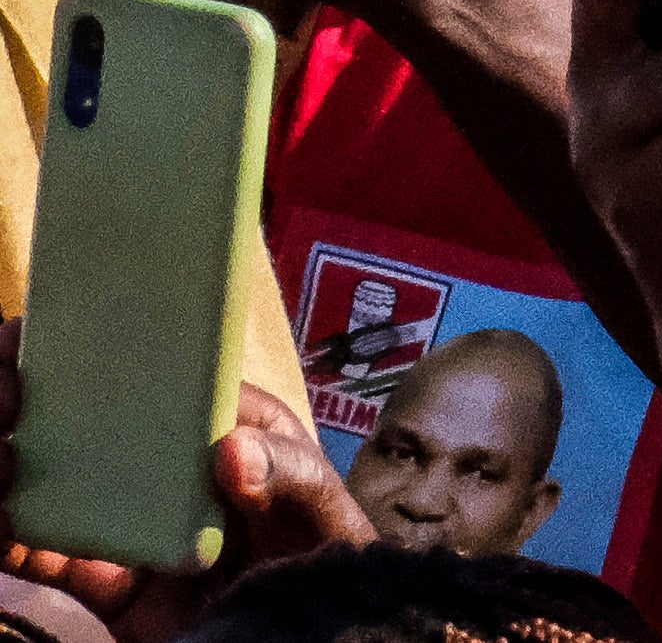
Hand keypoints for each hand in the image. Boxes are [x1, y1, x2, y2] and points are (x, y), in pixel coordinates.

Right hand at [0, 332, 359, 637]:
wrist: (300, 638)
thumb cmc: (323, 555)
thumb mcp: (320, 509)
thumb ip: (289, 477)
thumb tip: (229, 454)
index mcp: (221, 424)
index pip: (156, 377)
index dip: (98, 357)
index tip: (43, 353)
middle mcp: (167, 466)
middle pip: (88, 424)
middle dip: (33, 408)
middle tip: (5, 405)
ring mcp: (128, 519)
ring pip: (51, 486)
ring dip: (12, 470)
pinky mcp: (103, 577)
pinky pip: (45, 554)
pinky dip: (13, 538)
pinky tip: (0, 525)